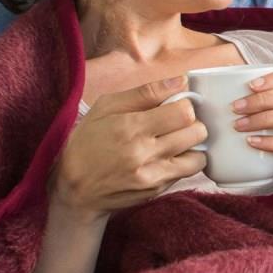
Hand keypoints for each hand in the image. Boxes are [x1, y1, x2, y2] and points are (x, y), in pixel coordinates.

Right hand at [51, 76, 207, 221]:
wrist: (74, 188)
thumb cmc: (87, 142)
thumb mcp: (106, 107)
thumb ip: (145, 93)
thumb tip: (181, 81)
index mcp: (131, 127)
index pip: (184, 113)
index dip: (185, 105)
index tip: (175, 106)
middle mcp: (144, 154)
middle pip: (196, 133)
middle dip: (192, 124)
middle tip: (177, 123)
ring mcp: (152, 176)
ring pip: (198, 157)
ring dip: (192, 146)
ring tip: (175, 141)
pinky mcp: (157, 191)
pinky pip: (187, 173)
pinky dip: (184, 162)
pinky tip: (167, 157)